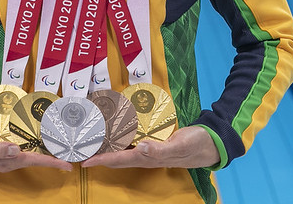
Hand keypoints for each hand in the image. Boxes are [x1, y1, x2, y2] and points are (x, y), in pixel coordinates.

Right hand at [0, 122, 72, 172]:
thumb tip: (16, 151)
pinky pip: (20, 148)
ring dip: (44, 151)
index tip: (68, 164)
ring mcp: (3, 155)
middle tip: (71, 152)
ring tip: (60, 145)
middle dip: (53, 157)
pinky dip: (32, 144)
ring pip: (29, 154)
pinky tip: (38, 138)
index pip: (33, 160)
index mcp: (3, 160)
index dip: (51, 162)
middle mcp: (6, 160)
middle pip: (35, 159)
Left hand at [81, 126, 219, 168]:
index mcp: (149, 157)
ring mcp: (149, 150)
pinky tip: (113, 133)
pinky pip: (132, 143)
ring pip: (122, 151)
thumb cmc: (195, 144)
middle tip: (81, 150)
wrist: (210, 142)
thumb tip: (142, 148)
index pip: (120, 159)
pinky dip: (119, 139)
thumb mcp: (181, 145)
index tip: (85, 160)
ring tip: (91, 142)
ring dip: (107, 148)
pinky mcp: (153, 142)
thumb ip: (162, 149)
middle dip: (99, 156)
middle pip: (117, 158)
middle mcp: (146, 155)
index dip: (102, 160)